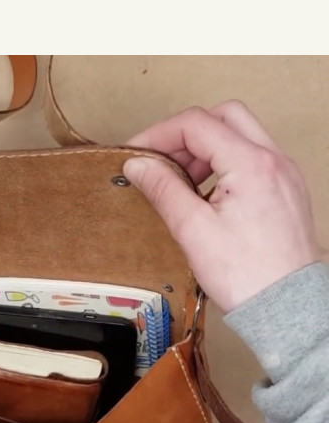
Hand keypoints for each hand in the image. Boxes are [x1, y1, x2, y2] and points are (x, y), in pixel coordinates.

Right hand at [123, 101, 320, 311]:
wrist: (286, 306)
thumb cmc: (246, 275)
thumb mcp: (193, 230)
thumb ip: (163, 189)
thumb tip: (138, 164)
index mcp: (250, 164)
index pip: (196, 124)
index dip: (158, 134)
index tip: (136, 154)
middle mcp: (273, 160)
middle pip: (224, 116)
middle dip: (186, 133)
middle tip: (161, 160)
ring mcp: (284, 173)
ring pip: (241, 134)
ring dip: (207, 148)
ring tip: (182, 181)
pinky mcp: (286, 189)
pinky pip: (253, 157)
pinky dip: (226, 163)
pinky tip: (208, 194)